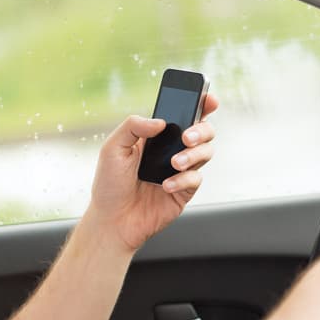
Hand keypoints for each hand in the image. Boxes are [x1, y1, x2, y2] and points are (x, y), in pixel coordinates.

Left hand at [86, 95, 218, 251]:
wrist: (113, 220)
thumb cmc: (110, 185)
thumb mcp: (113, 148)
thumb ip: (133, 126)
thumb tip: (160, 121)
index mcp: (157, 136)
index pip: (183, 114)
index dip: (201, 104)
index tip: (209, 99)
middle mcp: (172, 150)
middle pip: (203, 131)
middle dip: (202, 130)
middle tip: (187, 137)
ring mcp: (180, 171)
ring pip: (206, 153)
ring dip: (194, 154)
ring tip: (174, 163)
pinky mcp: (185, 191)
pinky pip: (196, 179)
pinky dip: (183, 179)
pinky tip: (165, 185)